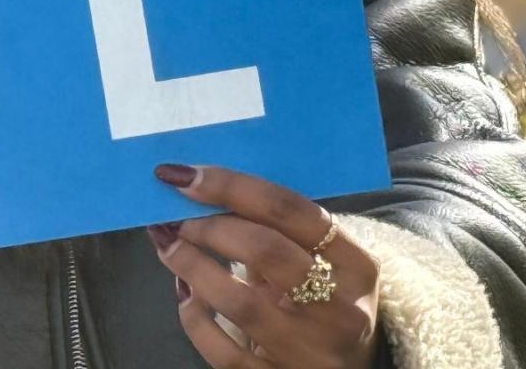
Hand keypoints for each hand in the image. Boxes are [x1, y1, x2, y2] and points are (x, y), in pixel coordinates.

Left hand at [148, 164, 379, 367]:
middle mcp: (341, 310)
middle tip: (177, 219)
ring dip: (192, 267)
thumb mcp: (316, 265)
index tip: (183, 175)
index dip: (230, 186)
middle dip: (209, 227)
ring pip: (240, 303)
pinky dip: (194, 317)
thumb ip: (274, 231)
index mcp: (356, 266)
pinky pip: (223, 350)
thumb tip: (194, 188)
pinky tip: (186, 295)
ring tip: (169, 247)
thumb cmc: (319, 304)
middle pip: (266, 250)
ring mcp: (310, 351)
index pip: (292, 210)